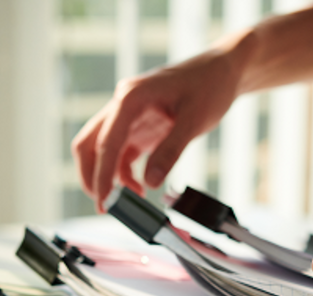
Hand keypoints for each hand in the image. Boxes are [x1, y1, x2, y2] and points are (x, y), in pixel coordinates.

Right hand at [72, 45, 247, 212]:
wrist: (222, 72)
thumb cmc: (209, 87)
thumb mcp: (194, 120)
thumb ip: (171, 151)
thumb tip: (150, 182)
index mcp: (131, 98)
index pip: (105, 142)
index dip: (102, 175)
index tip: (104, 201)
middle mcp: (123, 105)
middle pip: (90, 145)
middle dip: (92, 177)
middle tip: (104, 206)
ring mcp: (129, 117)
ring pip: (102, 151)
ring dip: (109, 177)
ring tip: (128, 201)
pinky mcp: (138, 128)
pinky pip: (121, 154)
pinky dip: (124, 173)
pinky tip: (140, 187)